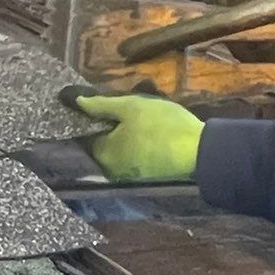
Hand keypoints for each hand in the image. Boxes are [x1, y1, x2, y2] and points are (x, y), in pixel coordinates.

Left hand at [73, 92, 203, 184]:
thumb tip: (74, 101)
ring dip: (126, 130)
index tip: (103, 100)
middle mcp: (111, 170)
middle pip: (103, 140)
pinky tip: (150, 127)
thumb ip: (100, 105)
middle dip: (112, 121)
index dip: (91, 113)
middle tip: (128, 103)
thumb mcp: (130, 107)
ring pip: (119, 145)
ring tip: (141, 112)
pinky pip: (132, 153)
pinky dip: (136, 140)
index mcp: (102, 155)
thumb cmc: (161, 126)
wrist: (199, 152)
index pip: (85, 132)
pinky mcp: (145, 175)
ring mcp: (128, 175)